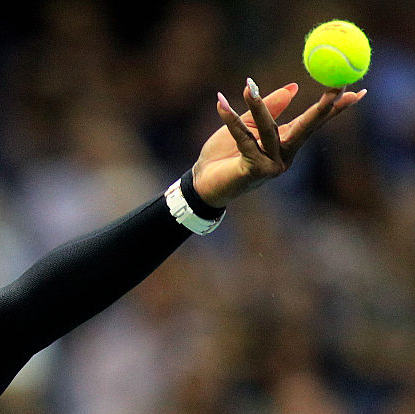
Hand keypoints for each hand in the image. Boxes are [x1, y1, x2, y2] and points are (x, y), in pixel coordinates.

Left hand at [192, 80, 366, 207]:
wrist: (201, 181)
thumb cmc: (223, 153)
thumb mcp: (248, 125)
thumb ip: (269, 108)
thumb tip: (295, 87)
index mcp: (286, 142)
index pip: (314, 122)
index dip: (335, 107)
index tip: (358, 90)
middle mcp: (285, 155)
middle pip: (307, 128)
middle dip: (323, 108)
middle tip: (336, 87)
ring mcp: (272, 166)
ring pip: (270, 130)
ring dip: (258, 106)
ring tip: (249, 86)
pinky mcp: (255, 171)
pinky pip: (245, 139)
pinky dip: (231, 121)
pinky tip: (221, 104)